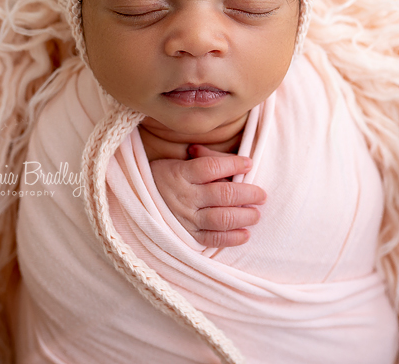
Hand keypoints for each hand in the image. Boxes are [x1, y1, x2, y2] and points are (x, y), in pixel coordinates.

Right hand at [149, 144, 266, 247]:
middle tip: (261, 195)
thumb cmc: (164, 177)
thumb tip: (235, 161)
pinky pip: (212, 239)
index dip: (233, 164)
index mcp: (181, 173)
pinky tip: (245, 234)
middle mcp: (185, 196)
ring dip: (244, 216)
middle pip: (223, 194)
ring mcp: (186, 219)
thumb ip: (206, 158)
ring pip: (221, 218)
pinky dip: (231, 238)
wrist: (136, 201)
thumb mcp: (179, 161)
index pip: (212, 167)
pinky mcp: (187, 236)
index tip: (249, 164)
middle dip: (248, 193)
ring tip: (256, 214)